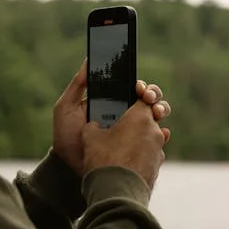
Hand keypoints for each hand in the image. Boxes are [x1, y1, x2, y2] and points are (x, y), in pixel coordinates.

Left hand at [52, 60, 171, 174]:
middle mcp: (124, 116)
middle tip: (148, 98)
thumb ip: (77, 85)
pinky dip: (162, 135)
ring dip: (161, 110)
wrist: (67, 167)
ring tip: (156, 114)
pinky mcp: (137, 150)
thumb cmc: (65, 136)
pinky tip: (162, 133)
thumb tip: (88, 61)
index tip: (139, 87)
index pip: (131, 89)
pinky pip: (155, 141)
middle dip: (154, 95)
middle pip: (148, 100)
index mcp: (110, 103)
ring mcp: (131, 133)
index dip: (140, 85)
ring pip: (155, 117)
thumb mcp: (66, 107)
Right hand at [82, 98, 170, 189]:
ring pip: (151, 135)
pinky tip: (127, 158)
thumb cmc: (104, 160)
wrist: (116, 193)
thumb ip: (93, 125)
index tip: (130, 95)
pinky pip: (150, 153)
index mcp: (140, 117)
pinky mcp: (157, 166)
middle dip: (140, 116)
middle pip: (152, 115)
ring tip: (123, 142)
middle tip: (127, 120)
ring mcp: (158, 150)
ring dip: (140, 136)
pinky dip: (141, 152)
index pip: (144, 97)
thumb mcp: (89, 137)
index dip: (136, 94)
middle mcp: (154, 131)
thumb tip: (94, 126)